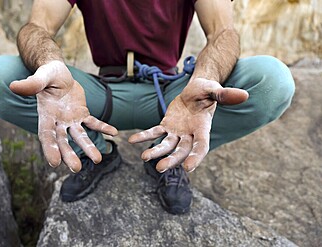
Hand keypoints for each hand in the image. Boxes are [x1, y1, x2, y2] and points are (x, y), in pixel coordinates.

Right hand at [9, 61, 117, 171]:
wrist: (58, 73)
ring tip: (98, 159)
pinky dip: (102, 128)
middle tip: (76, 169)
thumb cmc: (48, 74)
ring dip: (88, 147)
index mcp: (46, 115)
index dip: (50, 148)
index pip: (46, 135)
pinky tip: (114, 133)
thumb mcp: (42, 76)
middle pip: (63, 141)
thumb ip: (32, 84)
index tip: (54, 163)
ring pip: (80, 136)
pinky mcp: (82, 114)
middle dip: (69, 155)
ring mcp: (71, 120)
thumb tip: (14, 86)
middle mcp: (58, 122)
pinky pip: (93, 123)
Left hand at [128, 78, 247, 172]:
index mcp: (203, 128)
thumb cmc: (207, 90)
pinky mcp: (166, 126)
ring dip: (156, 152)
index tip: (189, 168)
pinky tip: (132, 141)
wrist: (196, 90)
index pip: (201, 146)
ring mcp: (177, 132)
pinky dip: (144, 136)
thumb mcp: (214, 90)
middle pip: (181, 151)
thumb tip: (244, 95)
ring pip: (167, 145)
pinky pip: (155, 132)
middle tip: (160, 168)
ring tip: (144, 157)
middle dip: (172, 160)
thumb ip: (225, 95)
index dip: (196, 157)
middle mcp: (190, 134)